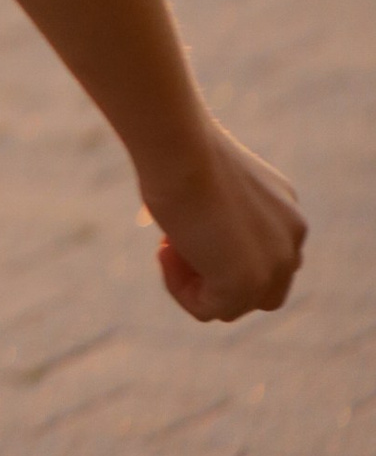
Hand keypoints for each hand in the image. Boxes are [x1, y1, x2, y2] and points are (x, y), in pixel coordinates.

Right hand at [144, 121, 305, 321]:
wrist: (181, 146)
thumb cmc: (183, 151)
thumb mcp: (213, 185)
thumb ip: (223, 219)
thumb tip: (203, 247)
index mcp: (286, 213)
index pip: (263, 258)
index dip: (219, 252)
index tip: (187, 225)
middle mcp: (291, 240)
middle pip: (256, 290)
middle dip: (213, 275)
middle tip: (175, 244)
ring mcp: (273, 266)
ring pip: (232, 304)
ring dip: (193, 281)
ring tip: (167, 245)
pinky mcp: (244, 285)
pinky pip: (206, 309)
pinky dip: (179, 288)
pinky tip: (164, 250)